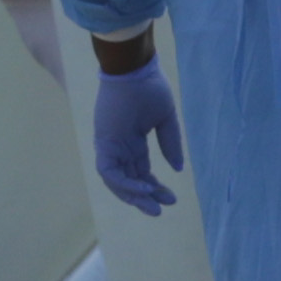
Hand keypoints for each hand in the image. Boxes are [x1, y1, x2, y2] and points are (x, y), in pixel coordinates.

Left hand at [91, 64, 184, 216]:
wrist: (134, 68)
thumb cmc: (150, 87)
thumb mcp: (165, 119)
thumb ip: (170, 143)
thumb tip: (176, 169)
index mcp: (132, 142)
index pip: (141, 172)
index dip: (154, 187)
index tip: (172, 199)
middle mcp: (118, 148)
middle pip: (128, 181)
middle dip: (144, 198)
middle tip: (160, 211)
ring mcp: (109, 146)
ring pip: (116, 181)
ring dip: (133, 195)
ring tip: (153, 205)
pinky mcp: (103, 142)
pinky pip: (109, 170)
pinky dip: (124, 182)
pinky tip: (144, 188)